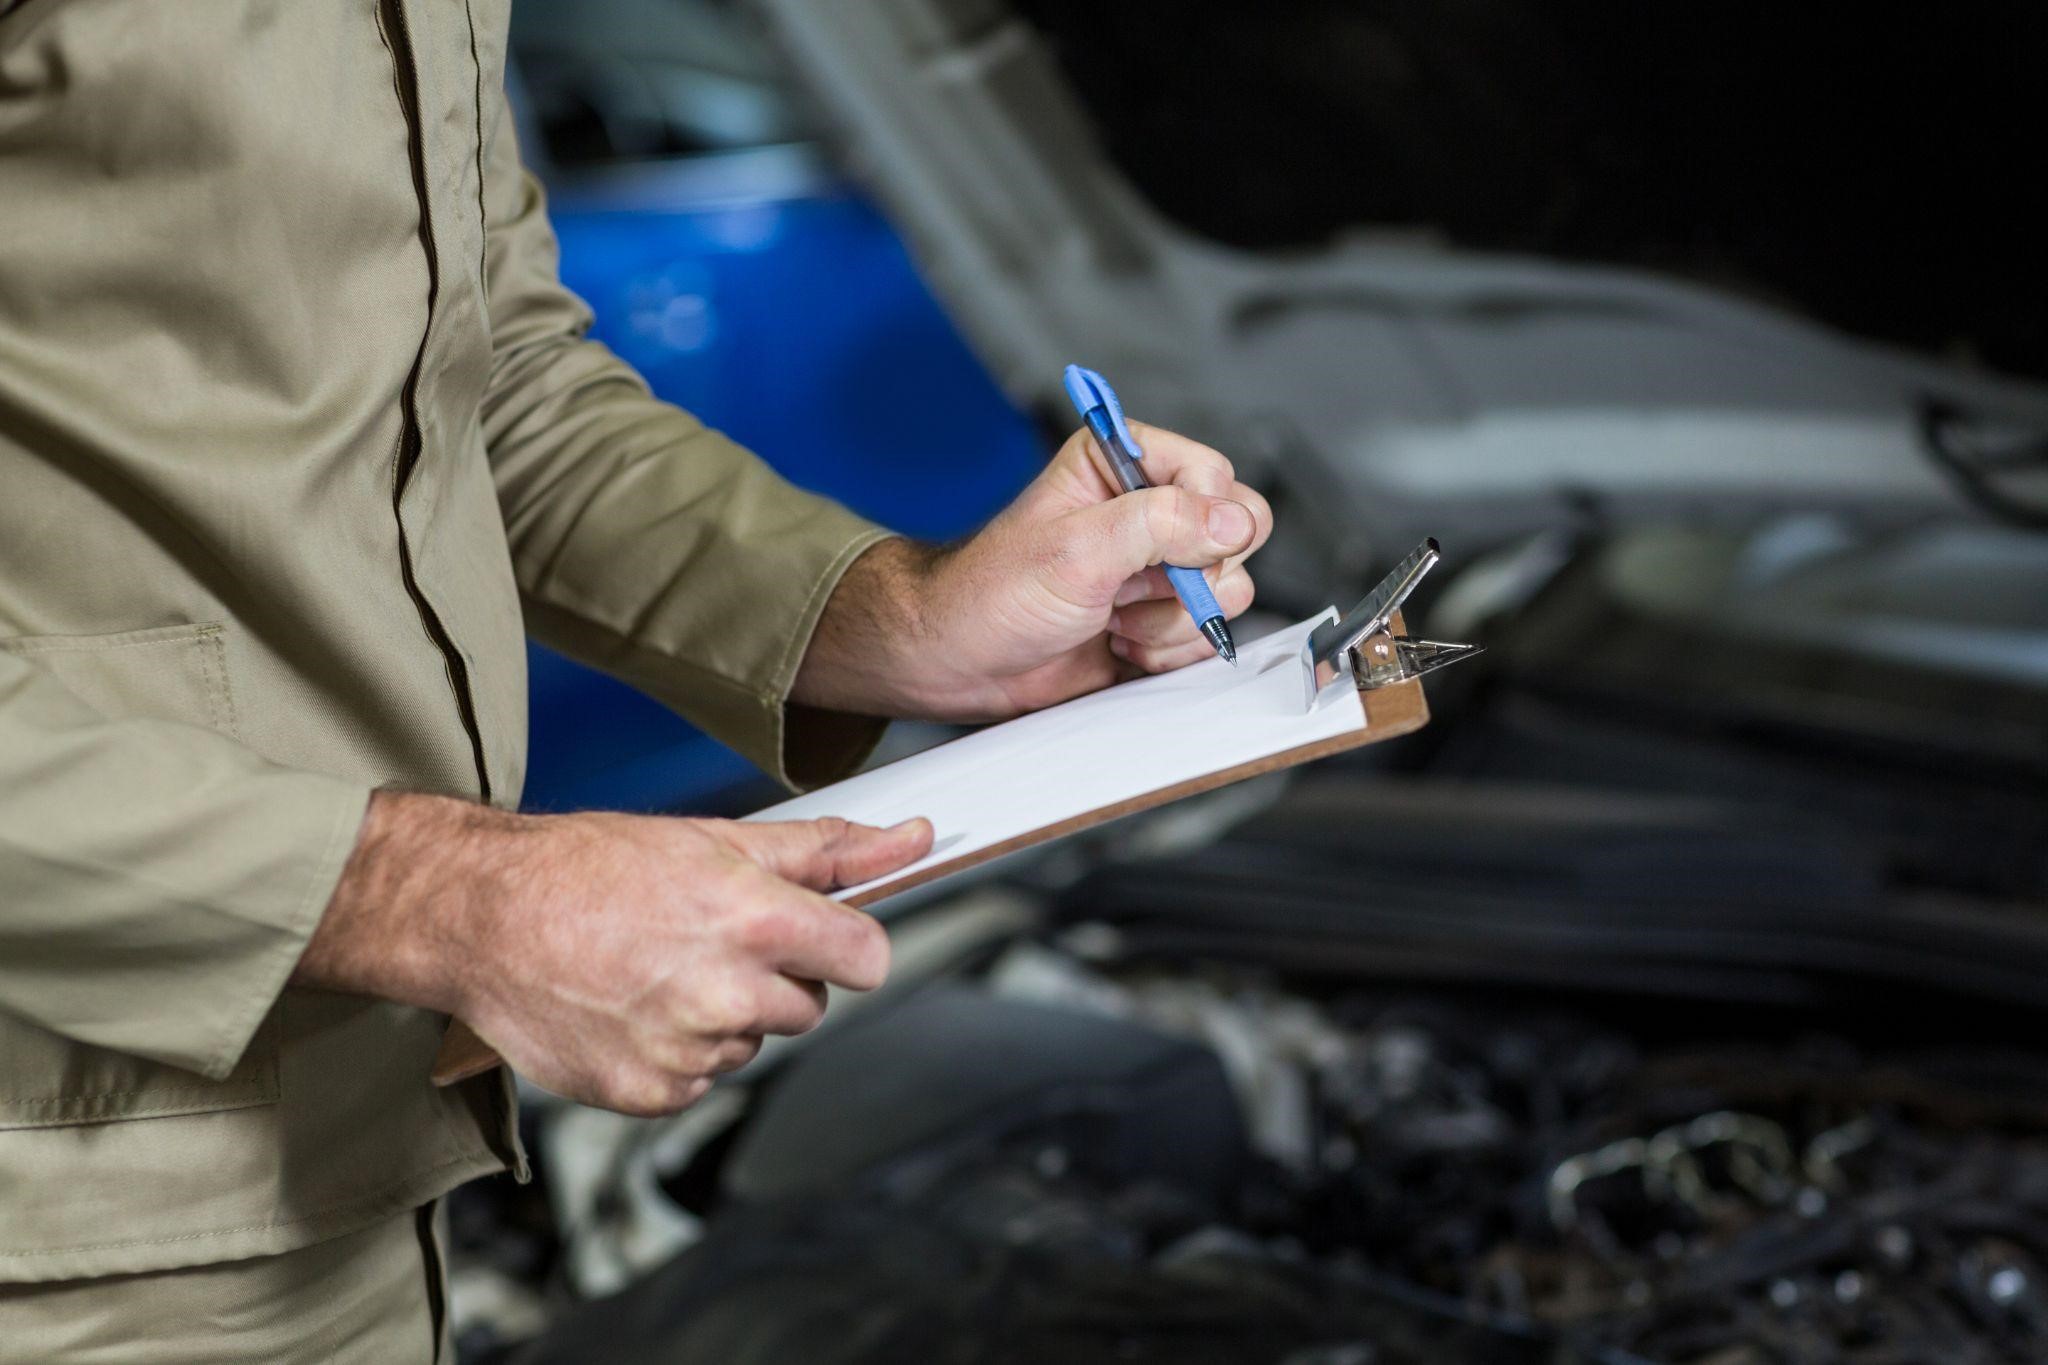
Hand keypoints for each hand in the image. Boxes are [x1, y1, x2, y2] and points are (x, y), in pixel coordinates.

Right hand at [295, 791, 932, 1114]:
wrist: (483, 915)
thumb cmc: (591, 867)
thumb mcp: (717, 839)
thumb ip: (826, 849)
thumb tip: (912, 837)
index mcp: (753, 920)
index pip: (868, 958)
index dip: (852, 948)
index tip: (829, 942)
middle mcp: (725, 992)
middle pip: (807, 1006)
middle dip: (773, 976)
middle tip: (706, 939)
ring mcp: (686, 1051)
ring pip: (751, 1043)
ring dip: (722, 1015)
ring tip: (657, 968)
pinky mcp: (649, 1093)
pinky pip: (701, 1080)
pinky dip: (678, 1053)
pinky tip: (634, 1007)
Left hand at [796, 422, 1272, 719]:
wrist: (963, 663)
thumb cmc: (992, 594)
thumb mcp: (1076, 548)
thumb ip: (1160, 524)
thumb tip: (1232, 521)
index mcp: (1123, 466)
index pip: (1213, 474)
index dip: (1204, 516)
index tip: (1166, 548)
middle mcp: (1148, 512)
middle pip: (1237, 534)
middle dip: (1193, 576)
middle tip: (1134, 587)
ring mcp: (1158, 570)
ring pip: (1227, 592)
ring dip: (1171, 620)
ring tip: (1113, 621)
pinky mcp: (1162, 621)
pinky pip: (1206, 637)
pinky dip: (1169, 653)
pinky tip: (1121, 647)